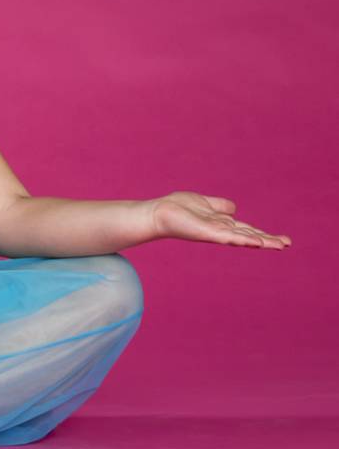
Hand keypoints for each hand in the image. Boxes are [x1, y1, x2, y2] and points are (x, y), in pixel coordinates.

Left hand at [150, 191, 290, 248]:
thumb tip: (234, 207)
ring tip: (278, 245)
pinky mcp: (208, 233)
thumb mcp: (205, 203)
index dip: (264, 234)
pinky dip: (242, 239)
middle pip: (250, 235)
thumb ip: (220, 206)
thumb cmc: (179, 208)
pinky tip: (255, 242)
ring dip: (261, 241)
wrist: (160, 213)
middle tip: (287, 244)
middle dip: (268, 240)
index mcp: (223, 224)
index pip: (248, 230)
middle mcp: (222, 230)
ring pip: (243, 237)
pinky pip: (228, 236)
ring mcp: (216, 232)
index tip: (282, 240)